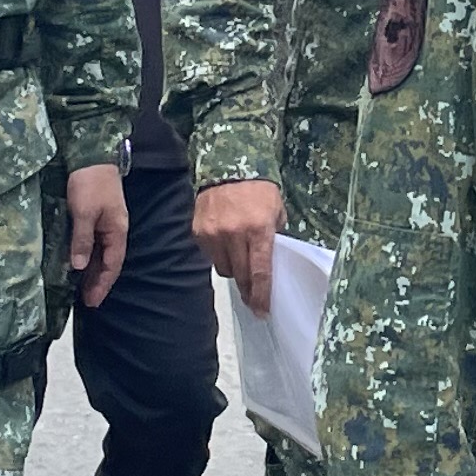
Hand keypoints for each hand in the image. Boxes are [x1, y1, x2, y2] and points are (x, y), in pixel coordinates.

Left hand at [65, 163, 129, 304]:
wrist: (92, 154)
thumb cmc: (90, 183)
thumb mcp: (83, 213)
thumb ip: (82, 240)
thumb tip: (78, 267)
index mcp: (116, 231)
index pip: (112, 265)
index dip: (102, 284)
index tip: (92, 302)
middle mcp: (114, 230)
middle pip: (108, 262)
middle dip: (98, 282)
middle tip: (86, 301)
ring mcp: (106, 223)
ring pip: (101, 254)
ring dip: (92, 271)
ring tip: (81, 288)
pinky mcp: (97, 216)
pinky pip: (94, 243)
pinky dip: (88, 256)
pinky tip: (79, 262)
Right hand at [194, 177, 286, 312]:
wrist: (228, 164)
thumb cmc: (258, 188)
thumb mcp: (276, 210)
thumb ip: (274, 236)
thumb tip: (271, 261)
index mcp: (259, 229)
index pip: (260, 272)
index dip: (261, 295)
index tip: (263, 311)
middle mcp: (235, 234)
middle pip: (242, 276)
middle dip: (249, 291)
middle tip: (254, 300)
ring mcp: (214, 233)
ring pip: (225, 269)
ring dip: (235, 271)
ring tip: (241, 263)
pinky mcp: (198, 231)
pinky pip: (210, 256)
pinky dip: (219, 256)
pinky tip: (226, 246)